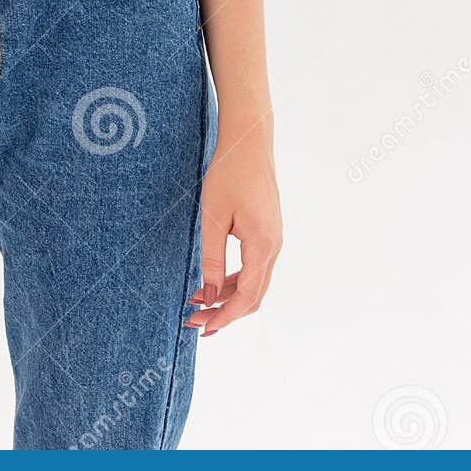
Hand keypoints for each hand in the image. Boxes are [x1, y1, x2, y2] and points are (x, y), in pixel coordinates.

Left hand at [185, 131, 281, 336]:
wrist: (249, 143)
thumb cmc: (229, 174)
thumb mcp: (213, 217)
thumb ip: (211, 258)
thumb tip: (208, 296)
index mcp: (262, 245)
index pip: (245, 297)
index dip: (223, 316)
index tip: (200, 326)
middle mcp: (273, 247)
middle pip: (253, 297)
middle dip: (225, 313)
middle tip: (196, 323)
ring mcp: (273, 241)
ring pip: (254, 284)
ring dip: (228, 298)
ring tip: (198, 304)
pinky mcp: (268, 233)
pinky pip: (254, 268)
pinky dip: (234, 281)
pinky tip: (213, 282)